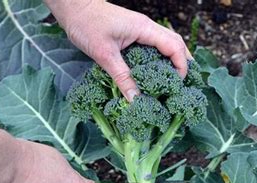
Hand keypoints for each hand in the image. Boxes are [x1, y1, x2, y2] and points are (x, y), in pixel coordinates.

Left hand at [45, 0, 191, 100]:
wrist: (74, 8)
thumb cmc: (87, 25)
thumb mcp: (104, 55)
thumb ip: (121, 77)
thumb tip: (135, 100)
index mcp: (144, 29)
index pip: (174, 47)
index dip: (181, 67)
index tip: (178, 86)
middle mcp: (146, 27)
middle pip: (175, 44)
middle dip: (182, 64)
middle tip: (180, 86)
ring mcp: (139, 29)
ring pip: (164, 43)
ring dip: (171, 61)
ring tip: (171, 82)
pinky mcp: (130, 33)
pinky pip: (151, 45)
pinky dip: (156, 58)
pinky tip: (151, 73)